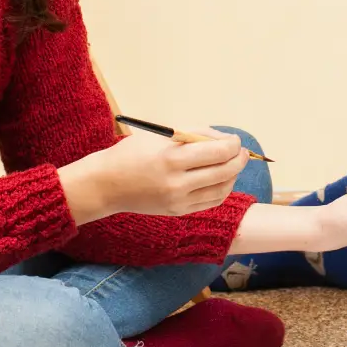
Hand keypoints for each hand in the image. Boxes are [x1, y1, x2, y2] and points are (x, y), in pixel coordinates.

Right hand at [60, 127, 247, 221]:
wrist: (105, 185)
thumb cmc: (132, 153)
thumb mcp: (161, 135)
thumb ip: (194, 134)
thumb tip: (223, 140)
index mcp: (172, 159)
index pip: (217, 152)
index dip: (233, 145)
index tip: (234, 140)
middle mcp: (177, 183)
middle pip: (224, 172)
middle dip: (238, 159)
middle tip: (241, 152)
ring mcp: (178, 201)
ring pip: (221, 190)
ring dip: (232, 176)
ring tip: (231, 164)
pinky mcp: (177, 212)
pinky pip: (210, 202)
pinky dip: (221, 189)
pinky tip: (221, 179)